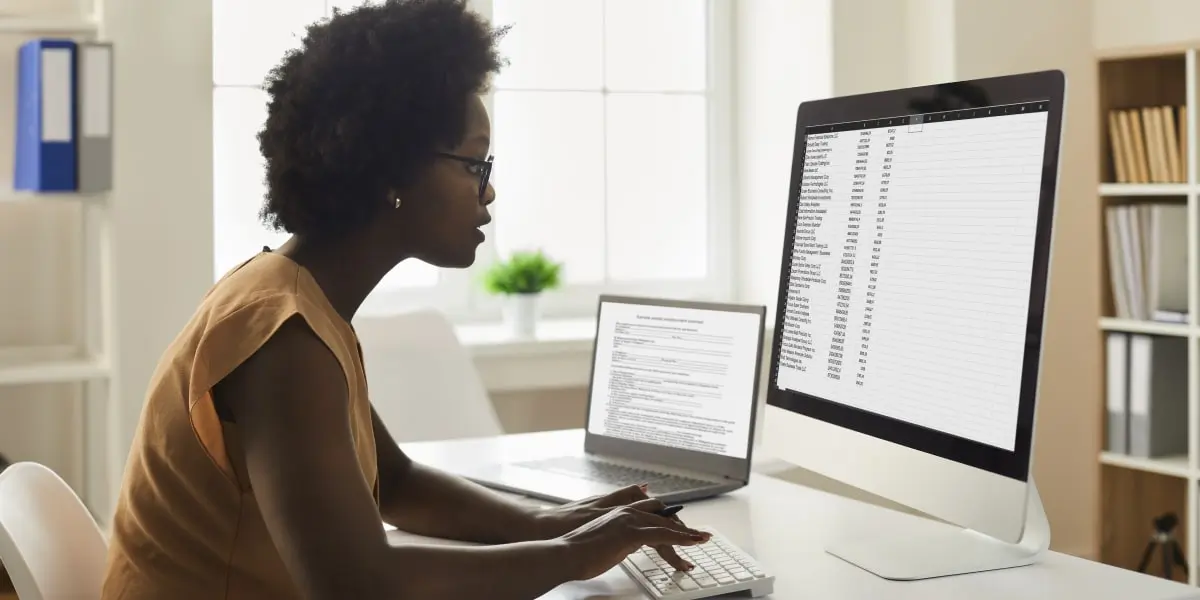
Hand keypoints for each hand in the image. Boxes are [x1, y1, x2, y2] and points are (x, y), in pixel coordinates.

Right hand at [557, 500, 710, 580]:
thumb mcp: (603, 539)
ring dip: (686, 533)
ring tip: (702, 539)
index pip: (650, 513)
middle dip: (681, 528)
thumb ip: (618, 535)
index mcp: (619, 512)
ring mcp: (628, 520)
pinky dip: (681, 538)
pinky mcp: (630, 532)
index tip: (680, 531)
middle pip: (661, 517)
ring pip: (665, 524)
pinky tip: (692, 543)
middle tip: (696, 537)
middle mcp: (625, 512)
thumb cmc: (577, 550)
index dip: (667, 522)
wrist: (563, 553)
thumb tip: (630, 540)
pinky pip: (663, 535)